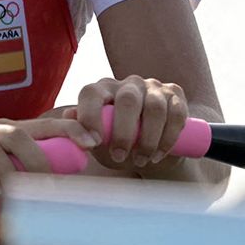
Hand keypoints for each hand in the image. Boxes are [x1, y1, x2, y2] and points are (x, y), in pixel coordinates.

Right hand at [0, 117, 100, 206]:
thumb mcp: (4, 181)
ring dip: (7, 171)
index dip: (67, 130)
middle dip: (38, 158)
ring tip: (17, 194)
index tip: (91, 142)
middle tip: (50, 185)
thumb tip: (68, 184)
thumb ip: (29, 177)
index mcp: (3, 132)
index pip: (41, 125)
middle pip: (16, 133)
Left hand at [72, 75, 189, 170]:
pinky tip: (158, 155)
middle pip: (127, 100)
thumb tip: (68, 119)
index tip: (92, 143)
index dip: (90, 116)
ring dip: (148, 139)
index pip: (92, 93)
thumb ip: (80, 130)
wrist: (152, 149)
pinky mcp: (175, 94)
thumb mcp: (98, 141)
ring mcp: (154, 87)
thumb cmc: (117, 144)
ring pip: (155, 108)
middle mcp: (128, 83)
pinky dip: (168, 138)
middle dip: (123, 132)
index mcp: (103, 89)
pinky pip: (176, 113)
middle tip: (118, 157)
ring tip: (140, 161)